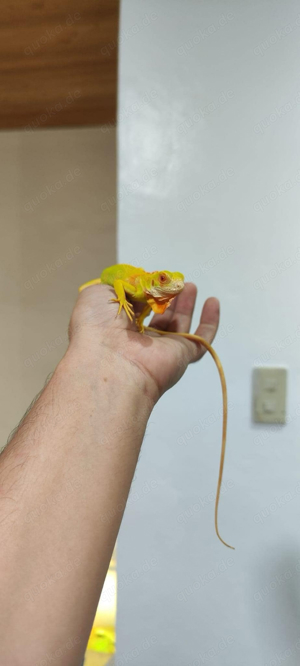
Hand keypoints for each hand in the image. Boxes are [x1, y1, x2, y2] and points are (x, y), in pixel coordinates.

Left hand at [69, 283, 219, 403]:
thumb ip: (119, 283)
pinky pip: (201, 339)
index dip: (145, 289)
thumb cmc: (97, 326)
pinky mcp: (182, 355)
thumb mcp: (97, 293)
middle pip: (159, 314)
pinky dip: (210, 322)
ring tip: (189, 286)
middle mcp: (139, 339)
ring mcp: (162, 348)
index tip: (153, 276)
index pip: (136, 305)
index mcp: (117, 325)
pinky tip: (213, 303)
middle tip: (175, 281)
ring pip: (179, 324)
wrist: (110, 362)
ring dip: (186, 304)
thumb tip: (140, 282)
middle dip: (167, 296)